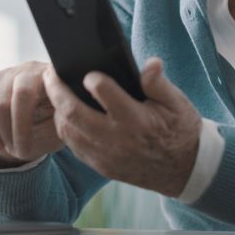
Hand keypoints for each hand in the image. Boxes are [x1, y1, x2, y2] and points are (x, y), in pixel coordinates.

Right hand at [0, 61, 63, 167]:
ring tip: (11, 150)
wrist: (19, 135)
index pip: (50, 85)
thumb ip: (66, 119)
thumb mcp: (63, 128)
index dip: (46, 113)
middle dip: (20, 130)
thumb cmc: (48, 130)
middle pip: (22, 93)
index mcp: (55, 77)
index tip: (35, 144)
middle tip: (22, 153)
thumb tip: (68, 112)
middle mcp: (31, 69)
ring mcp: (8, 73)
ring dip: (3, 133)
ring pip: (0, 103)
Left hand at [42, 57, 201, 196]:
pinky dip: (65, 129)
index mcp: (137, 120)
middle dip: (57, 90)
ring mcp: (106, 155)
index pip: (104, 92)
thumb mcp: (177, 103)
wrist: (184, 170)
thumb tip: (150, 63)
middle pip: (74, 113)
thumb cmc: (180, 131)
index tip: (87, 70)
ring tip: (55, 92)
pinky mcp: (102, 166)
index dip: (92, 78)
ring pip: (68, 131)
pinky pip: (73, 147)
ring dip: (57, 110)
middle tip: (50, 74)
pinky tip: (65, 115)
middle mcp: (117, 139)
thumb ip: (159, 83)